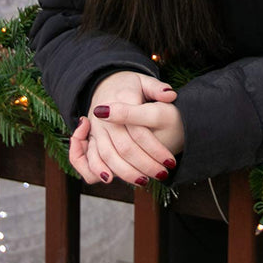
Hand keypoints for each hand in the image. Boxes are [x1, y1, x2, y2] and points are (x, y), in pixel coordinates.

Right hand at [68, 71, 177, 185]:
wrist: (105, 84)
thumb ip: (157, 88)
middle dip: (145, 164)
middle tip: (163, 174)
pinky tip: (113, 179)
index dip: (155, 148)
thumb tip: (170, 95)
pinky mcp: (91, 137)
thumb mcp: (144, 81)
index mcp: (122, 101)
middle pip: (125, 147)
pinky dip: (100, 170)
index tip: (170, 160)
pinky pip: (92, 158)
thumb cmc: (130, 86)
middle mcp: (106, 117)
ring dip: (127, 172)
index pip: (140, 131)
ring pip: (110, 156)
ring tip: (146, 181)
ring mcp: (97, 128)